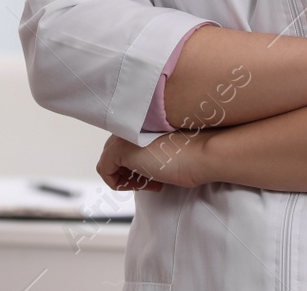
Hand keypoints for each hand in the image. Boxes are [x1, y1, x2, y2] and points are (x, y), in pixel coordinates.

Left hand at [96, 131, 211, 191]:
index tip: (155, 174)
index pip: (126, 145)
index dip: (137, 165)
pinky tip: (143, 184)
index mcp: (141, 121)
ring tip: (150, 183)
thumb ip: (149, 151)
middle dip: (130, 172)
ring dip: (127, 178)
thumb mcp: (167, 150)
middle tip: (151, 181)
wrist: (202, 154)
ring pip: (109, 162)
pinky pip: (104, 171)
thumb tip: (139, 165)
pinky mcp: (119, 150)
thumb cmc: (193, 154)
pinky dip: (120, 184)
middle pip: (115, 153)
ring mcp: (123, 135)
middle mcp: (130, 124)